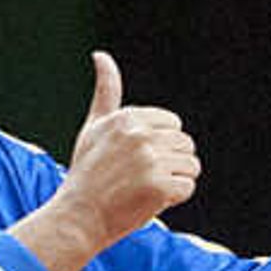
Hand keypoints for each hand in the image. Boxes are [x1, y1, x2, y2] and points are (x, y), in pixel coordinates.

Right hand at [57, 51, 201, 247]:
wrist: (79, 215)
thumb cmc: (87, 172)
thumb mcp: (94, 127)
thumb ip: (106, 92)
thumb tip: (101, 55)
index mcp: (128, 117)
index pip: (173, 124)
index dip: (161, 144)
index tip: (137, 158)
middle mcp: (140, 135)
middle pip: (185, 144)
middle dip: (170, 162)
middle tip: (140, 177)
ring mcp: (151, 161)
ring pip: (191, 166)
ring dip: (175, 180)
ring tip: (145, 188)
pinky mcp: (160, 187)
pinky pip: (188, 188)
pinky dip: (174, 198)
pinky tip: (149, 200)